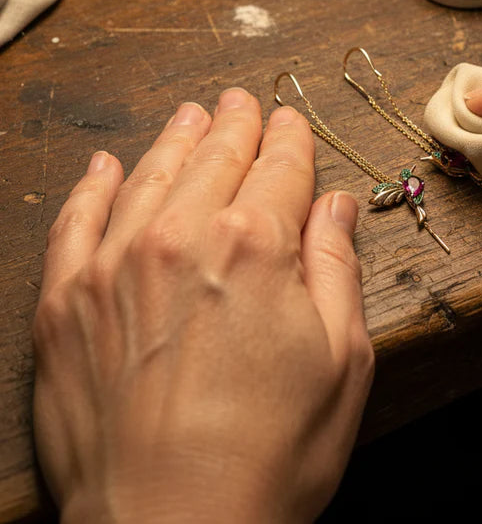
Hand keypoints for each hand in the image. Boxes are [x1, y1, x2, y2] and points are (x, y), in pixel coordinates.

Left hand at [33, 89, 373, 523]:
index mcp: (257, 246)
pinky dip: (94, 186)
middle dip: (234, 125)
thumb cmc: (272, 454)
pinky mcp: (65, 304)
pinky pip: (76, 221)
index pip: (279, 168)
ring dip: (175, 140)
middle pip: (215, 159)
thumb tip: (333, 204)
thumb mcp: (342, 359)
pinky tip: (108, 164)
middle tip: (240, 101)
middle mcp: (182, 237)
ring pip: (151, 175)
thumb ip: (335, 266)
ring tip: (190, 116)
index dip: (289, 140)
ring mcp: (114, 266)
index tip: (290, 122)